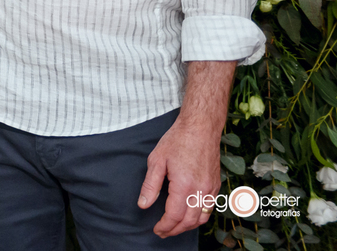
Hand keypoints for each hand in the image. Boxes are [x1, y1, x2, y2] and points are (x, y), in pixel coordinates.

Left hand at [138, 115, 221, 237]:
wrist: (201, 128)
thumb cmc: (177, 140)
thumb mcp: (156, 160)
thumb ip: (150, 185)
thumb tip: (143, 205)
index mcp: (184, 185)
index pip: (174, 215)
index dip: (164, 226)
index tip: (156, 229)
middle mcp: (200, 190)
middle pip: (189, 221)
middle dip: (174, 230)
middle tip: (163, 232)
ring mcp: (211, 189)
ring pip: (202, 218)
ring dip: (188, 227)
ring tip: (174, 227)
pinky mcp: (216, 185)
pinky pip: (209, 209)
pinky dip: (199, 218)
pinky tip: (189, 216)